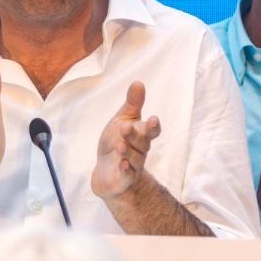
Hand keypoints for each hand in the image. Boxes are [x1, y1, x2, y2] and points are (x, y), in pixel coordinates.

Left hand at [92, 81, 161, 199]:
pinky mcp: (124, 178)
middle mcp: (140, 150)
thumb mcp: (123, 120)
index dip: (153, 126)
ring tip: (120, 145)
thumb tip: (138, 82)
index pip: (151, 131)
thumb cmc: (118, 142)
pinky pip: (127, 175)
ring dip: (128, 152)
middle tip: (125, 126)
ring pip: (135, 158)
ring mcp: (133, 165)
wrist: (107, 172)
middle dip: (135, 135)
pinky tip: (122, 164)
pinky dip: (126, 169)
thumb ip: (132, 105)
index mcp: (141, 135)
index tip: (153, 119)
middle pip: (141, 143)